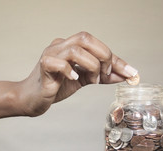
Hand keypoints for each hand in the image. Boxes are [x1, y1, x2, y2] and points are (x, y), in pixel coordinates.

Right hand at [19, 32, 138, 116]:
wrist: (31, 99)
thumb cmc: (55, 87)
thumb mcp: (83, 80)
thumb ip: (101, 76)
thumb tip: (124, 75)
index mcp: (70, 46)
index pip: (96, 44)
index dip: (115, 58)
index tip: (131, 72)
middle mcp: (60, 46)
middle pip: (85, 38)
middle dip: (104, 57)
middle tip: (105, 75)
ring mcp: (50, 54)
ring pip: (76, 50)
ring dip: (91, 66)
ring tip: (92, 81)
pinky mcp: (43, 66)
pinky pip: (58, 63)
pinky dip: (70, 71)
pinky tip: (74, 80)